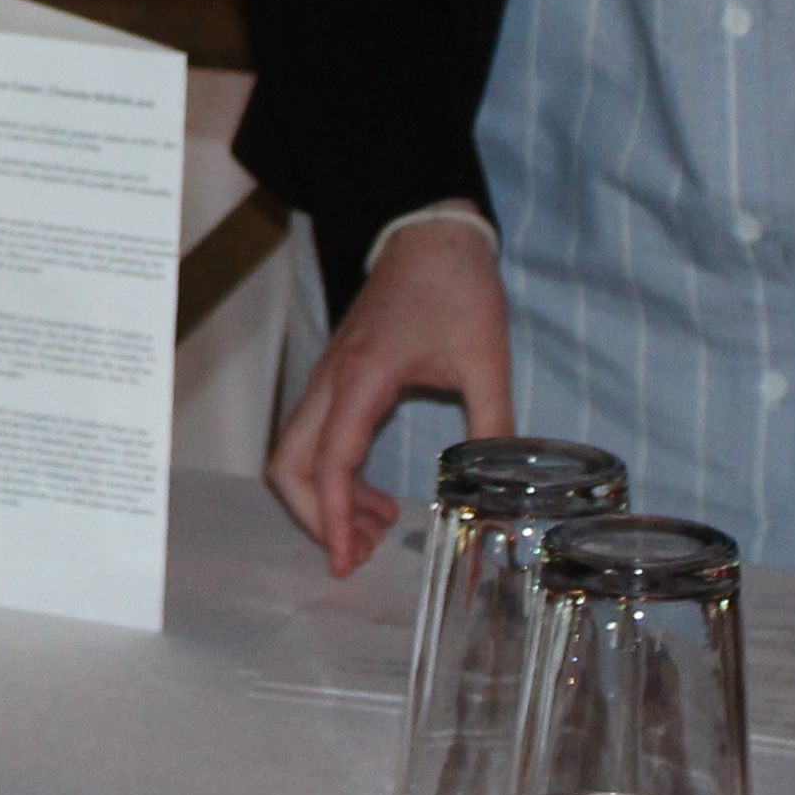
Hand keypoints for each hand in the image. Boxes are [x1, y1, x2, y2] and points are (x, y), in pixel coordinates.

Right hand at [266, 214, 512, 577]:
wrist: (431, 235)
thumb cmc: (457, 290)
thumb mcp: (487, 359)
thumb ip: (494, 425)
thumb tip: (506, 489)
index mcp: (363, 379)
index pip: (330, 463)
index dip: (334, 518)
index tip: (348, 560)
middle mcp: (331, 383)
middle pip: (289, 465)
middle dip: (315, 518)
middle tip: (359, 555)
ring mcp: (328, 381)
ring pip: (295, 454)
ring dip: (324, 500)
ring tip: (377, 531)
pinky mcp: (336, 380)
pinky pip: (315, 439)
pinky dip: (333, 477)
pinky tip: (376, 498)